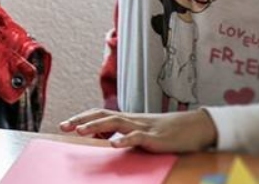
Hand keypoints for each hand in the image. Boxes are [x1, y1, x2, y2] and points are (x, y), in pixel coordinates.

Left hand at [59, 108, 217, 152]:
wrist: (195, 127)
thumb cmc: (168, 131)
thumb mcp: (143, 133)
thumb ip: (126, 135)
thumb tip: (107, 139)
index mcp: (127, 119)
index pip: (100, 114)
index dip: (82, 118)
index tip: (65, 125)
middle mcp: (132, 120)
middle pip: (102, 115)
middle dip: (81, 120)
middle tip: (63, 126)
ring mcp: (143, 127)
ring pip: (115, 122)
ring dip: (96, 126)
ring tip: (80, 131)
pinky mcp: (155, 137)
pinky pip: (137, 137)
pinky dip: (124, 140)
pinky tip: (113, 144)